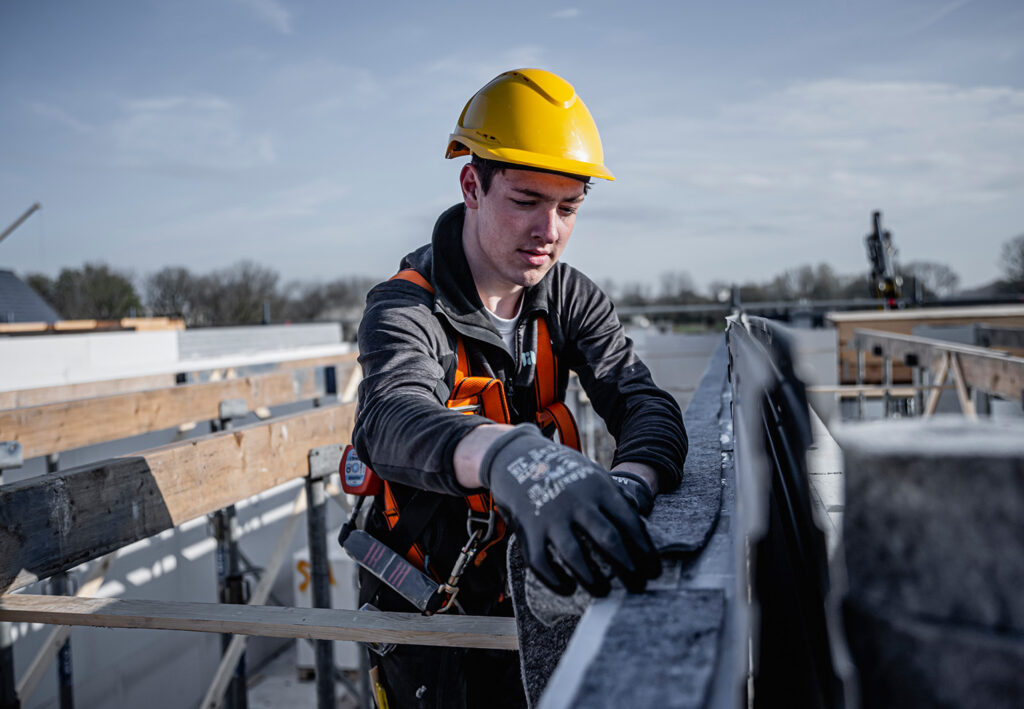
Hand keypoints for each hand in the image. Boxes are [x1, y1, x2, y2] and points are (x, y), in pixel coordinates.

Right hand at [480, 425, 659, 596]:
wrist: (518, 456)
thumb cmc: (564, 471)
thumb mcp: (594, 474)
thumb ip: (615, 497)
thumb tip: (639, 523)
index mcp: (599, 488)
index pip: (629, 522)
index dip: (645, 550)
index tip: (653, 570)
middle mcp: (577, 502)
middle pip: (608, 540)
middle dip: (627, 568)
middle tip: (638, 587)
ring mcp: (551, 515)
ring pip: (574, 554)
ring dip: (592, 579)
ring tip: (604, 593)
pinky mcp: (528, 528)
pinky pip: (541, 561)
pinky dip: (555, 579)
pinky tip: (568, 588)